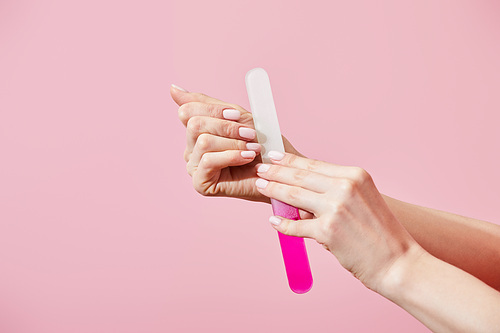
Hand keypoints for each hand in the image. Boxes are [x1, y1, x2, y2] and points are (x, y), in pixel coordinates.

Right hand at [171, 84, 302, 202]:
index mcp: (196, 132)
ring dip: (234, 142)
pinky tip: (247, 158)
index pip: (188, 111)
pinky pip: (208, 160)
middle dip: (226, 126)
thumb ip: (206, 103)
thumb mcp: (236, 117)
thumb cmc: (261, 144)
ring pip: (203, 142)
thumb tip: (172, 88)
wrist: (279, 170)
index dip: (215, 110)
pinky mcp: (200, 183)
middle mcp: (190, 149)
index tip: (237, 115)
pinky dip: (232, 156)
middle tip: (250, 134)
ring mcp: (194, 167)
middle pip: (194, 124)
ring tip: (253, 148)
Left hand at [254, 152, 422, 291]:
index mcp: (355, 175)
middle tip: (259, 168)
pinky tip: (273, 222)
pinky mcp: (327, 231)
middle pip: (300, 175)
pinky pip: (296, 226)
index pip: (313, 164)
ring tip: (260, 186)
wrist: (398, 262)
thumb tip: (302, 190)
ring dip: (273, 190)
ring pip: (293, 195)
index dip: (290, 160)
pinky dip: (282, 225)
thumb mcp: (363, 199)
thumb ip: (335, 191)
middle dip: (275, 171)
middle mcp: (345, 187)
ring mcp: (335, 208)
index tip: (274, 156)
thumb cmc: (381, 233)